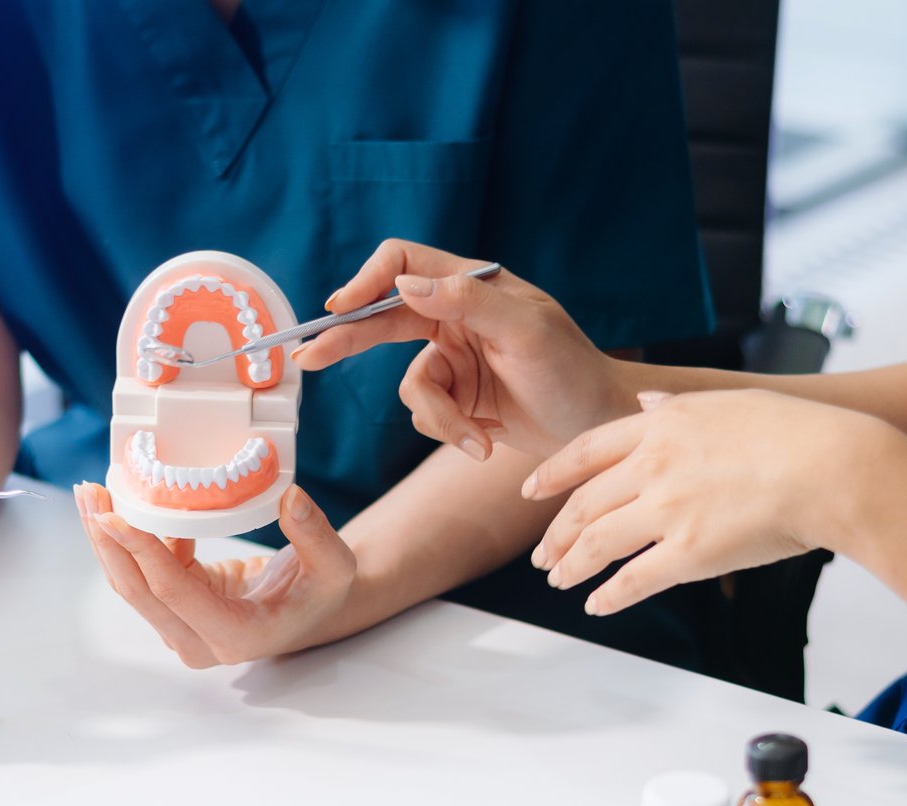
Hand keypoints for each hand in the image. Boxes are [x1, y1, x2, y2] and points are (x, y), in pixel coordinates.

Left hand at [75, 482, 356, 667]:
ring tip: (89, 494)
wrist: (311, 609)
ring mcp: (183, 630)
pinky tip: (120, 501)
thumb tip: (290, 497)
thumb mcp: (334, 565)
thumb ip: (315, 534)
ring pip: (130, 584)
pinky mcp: (174, 609)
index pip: (176, 592)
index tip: (114, 515)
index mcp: (237, 636)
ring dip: (106, 540)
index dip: (142, 552)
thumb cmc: (322, 591)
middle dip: (108, 542)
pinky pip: (141, 574)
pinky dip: (127, 539)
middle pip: (137, 591)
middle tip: (89, 494)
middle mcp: (200, 642)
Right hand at [288, 239, 630, 461]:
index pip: (403, 263)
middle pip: (383, 318)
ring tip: (476, 437)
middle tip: (308, 358)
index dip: (368, 281)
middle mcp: (456, 316)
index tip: (342, 308)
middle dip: (348, 340)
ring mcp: (454, 359)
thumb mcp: (524, 331)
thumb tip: (404, 284)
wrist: (598, 429)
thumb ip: (465, 301)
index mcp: (472, 285)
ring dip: (439, 416)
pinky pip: (426, 414)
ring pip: (410, 385)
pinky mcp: (457, 400)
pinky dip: (449, 432)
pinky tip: (484, 442)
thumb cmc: (572, 371)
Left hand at [526, 390, 888, 615]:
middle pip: (584, 503)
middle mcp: (653, 465)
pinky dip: (608, 595)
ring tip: (559, 580)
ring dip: (571, 565)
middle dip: (556, 534)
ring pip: (597, 543)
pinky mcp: (688, 553)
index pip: (586, 450)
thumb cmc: (795, 433)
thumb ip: (678, 406)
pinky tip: (596, 605)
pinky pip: (632, 580)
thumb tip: (646, 401)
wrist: (833, 467)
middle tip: (542, 554)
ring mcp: (667, 510)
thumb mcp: (728, 402)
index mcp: (661, 425)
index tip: (532, 490)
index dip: (552, 474)